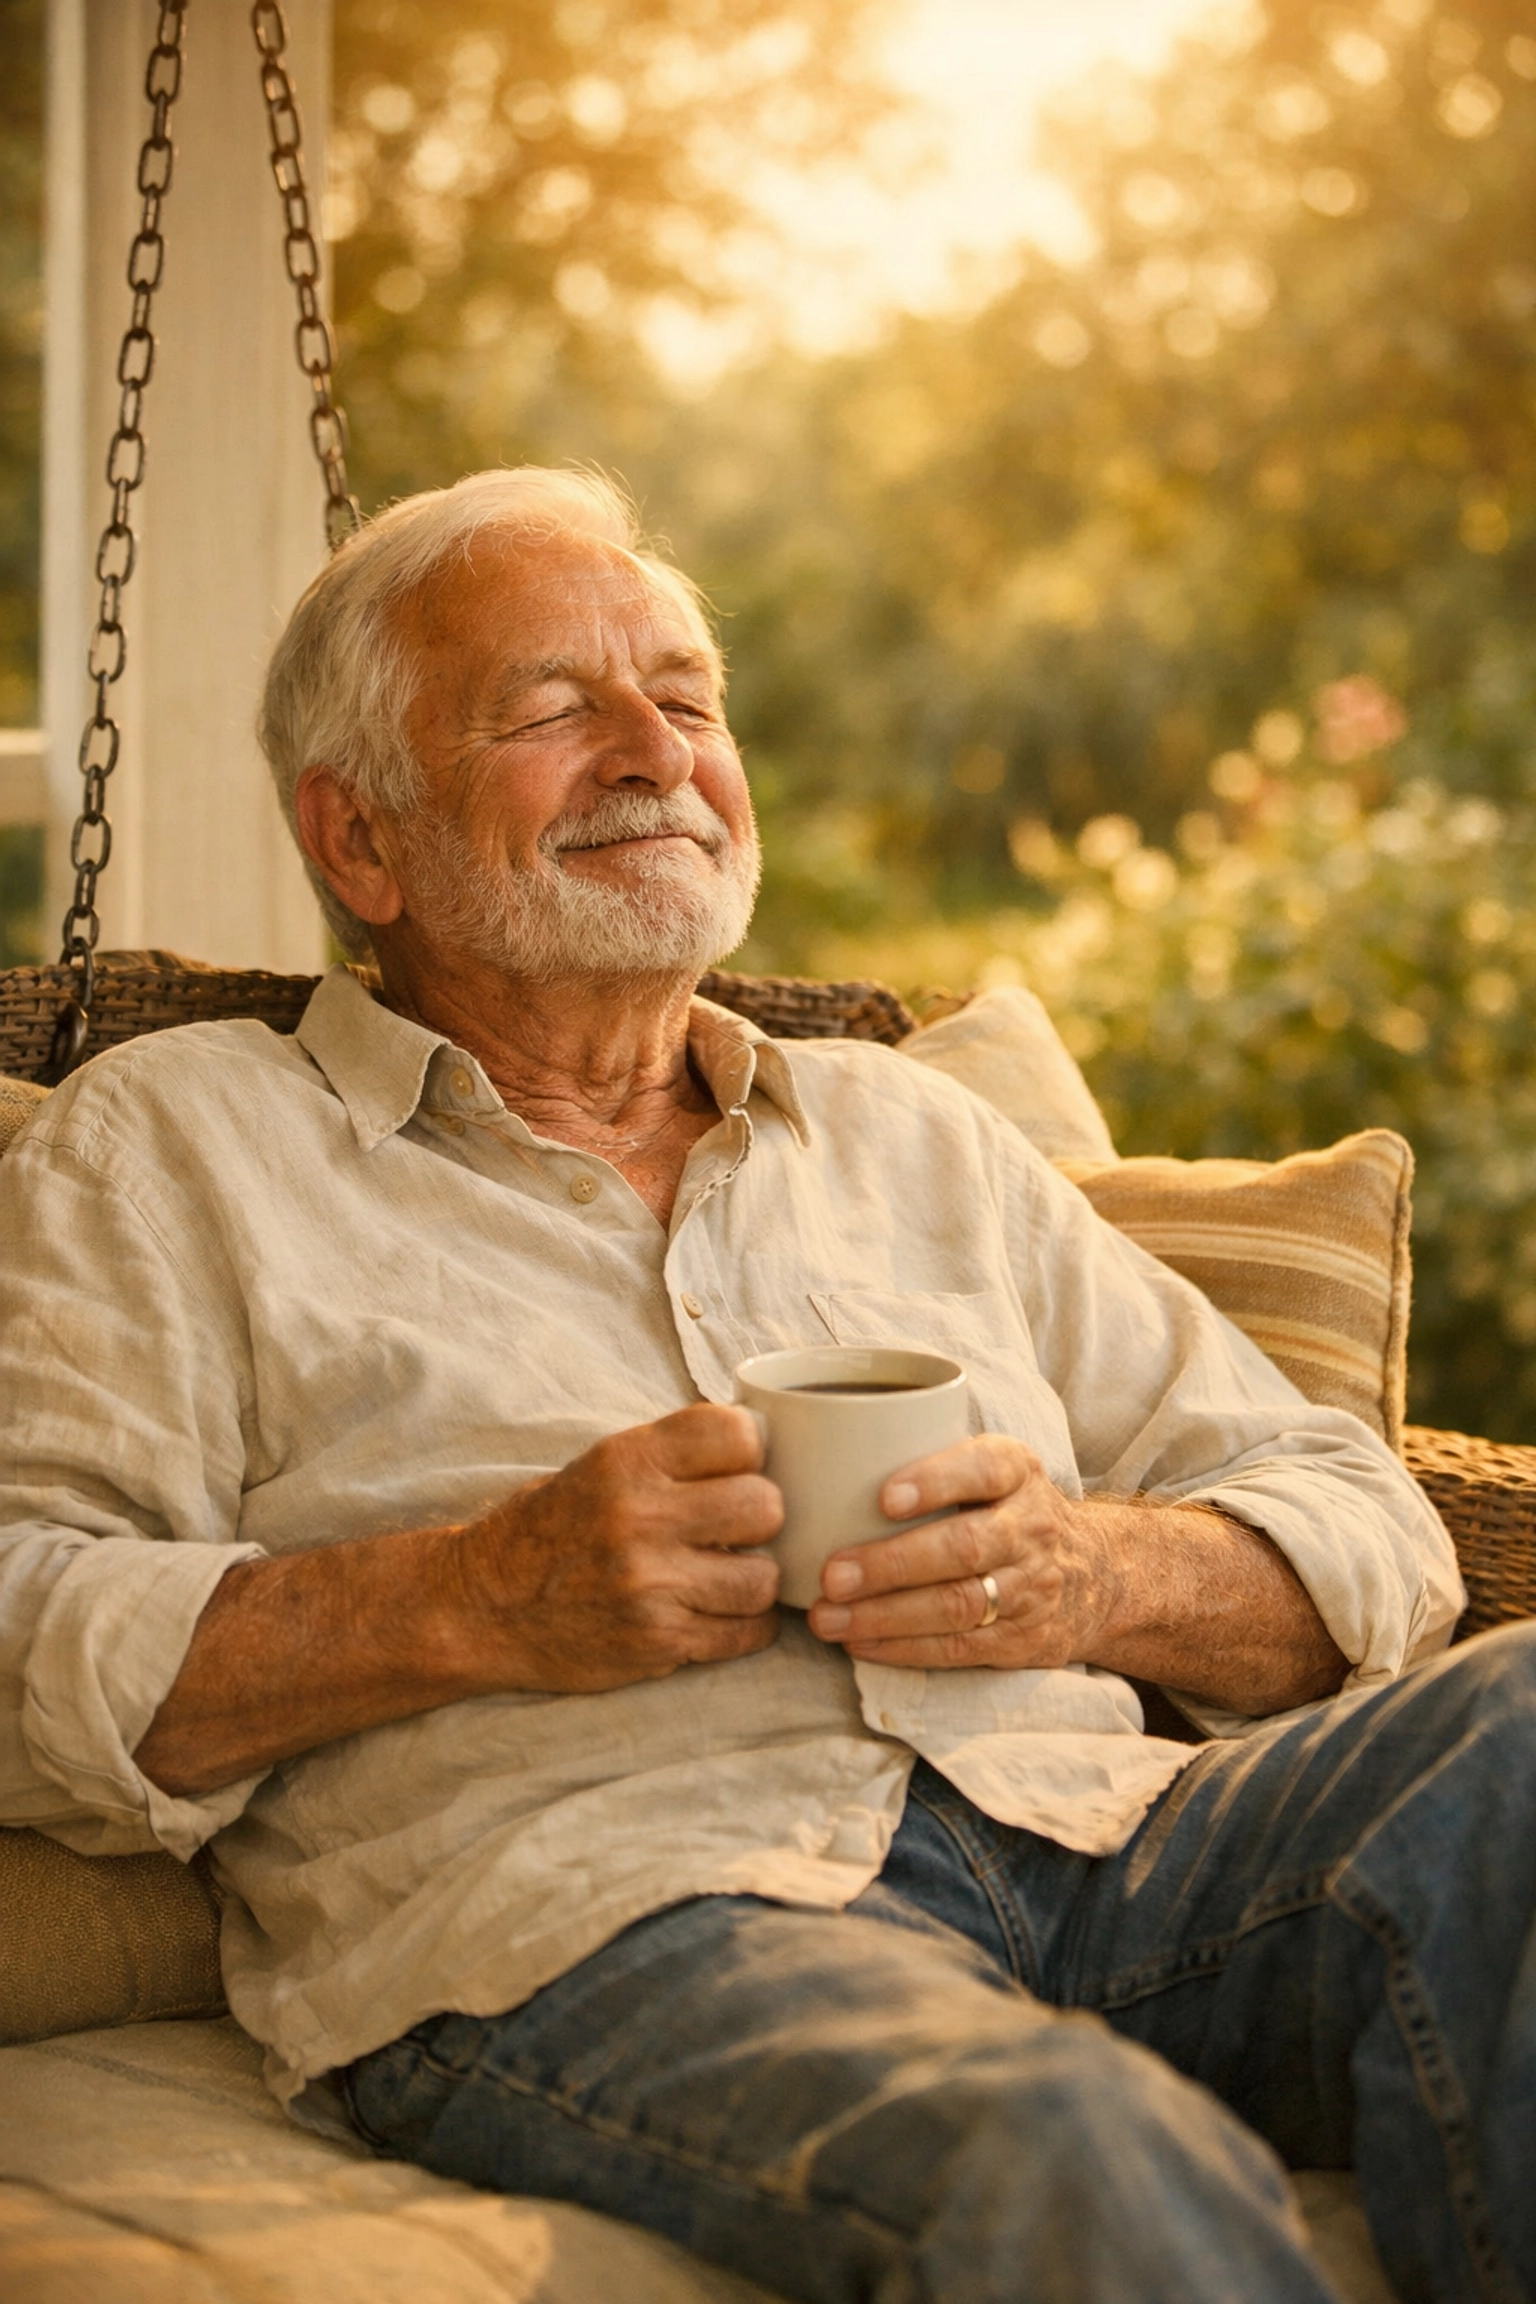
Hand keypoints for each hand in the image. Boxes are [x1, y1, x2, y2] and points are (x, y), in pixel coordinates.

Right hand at [456, 1403, 783, 1692]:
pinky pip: (747, 1634)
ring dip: (754, 1579)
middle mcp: (639, 1517)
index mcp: (626, 1460)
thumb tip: (764, 1444)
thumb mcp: (599, 1467)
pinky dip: (745, 1626)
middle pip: (764, 1505)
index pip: (738, 1432)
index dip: (752, 1451)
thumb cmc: (549, 1529)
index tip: (739, 1469)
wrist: (480, 1607)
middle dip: (760, 1519)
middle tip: (736, 1530)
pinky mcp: (657, 1642)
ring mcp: (649, 1585)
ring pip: (764, 1578)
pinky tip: (721, 1613)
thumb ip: (674, 1456)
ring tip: (727, 1577)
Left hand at [805, 1435, 1112, 1670]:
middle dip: (892, 1564)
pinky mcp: (1021, 1639)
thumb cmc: (1009, 1510)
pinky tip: (860, 1642)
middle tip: (831, 1575)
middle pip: (963, 1547)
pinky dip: (903, 1648)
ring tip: (829, 1617)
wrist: (1098, 1575)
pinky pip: (959, 1647)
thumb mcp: (995, 1467)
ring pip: (958, 1604)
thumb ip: (934, 1458)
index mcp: (1018, 1471)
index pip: (983, 1469)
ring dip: (886, 1615)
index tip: (883, 1497)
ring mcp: (1031, 1588)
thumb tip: (827, 1459)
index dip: (935, 1481)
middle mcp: (1031, 1527)